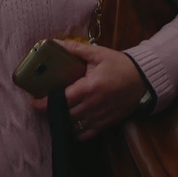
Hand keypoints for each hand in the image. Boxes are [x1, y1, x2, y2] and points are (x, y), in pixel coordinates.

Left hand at [31, 38, 148, 141]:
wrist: (144, 79)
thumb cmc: (119, 65)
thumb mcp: (98, 53)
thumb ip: (76, 49)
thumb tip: (54, 42)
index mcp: (89, 87)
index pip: (62, 99)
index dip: (45, 103)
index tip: (34, 103)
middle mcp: (93, 105)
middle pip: (66, 114)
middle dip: (52, 112)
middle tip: (43, 105)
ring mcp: (100, 116)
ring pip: (74, 126)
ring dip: (62, 122)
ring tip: (54, 114)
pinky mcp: (107, 123)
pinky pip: (87, 133)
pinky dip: (76, 132)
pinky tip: (70, 125)